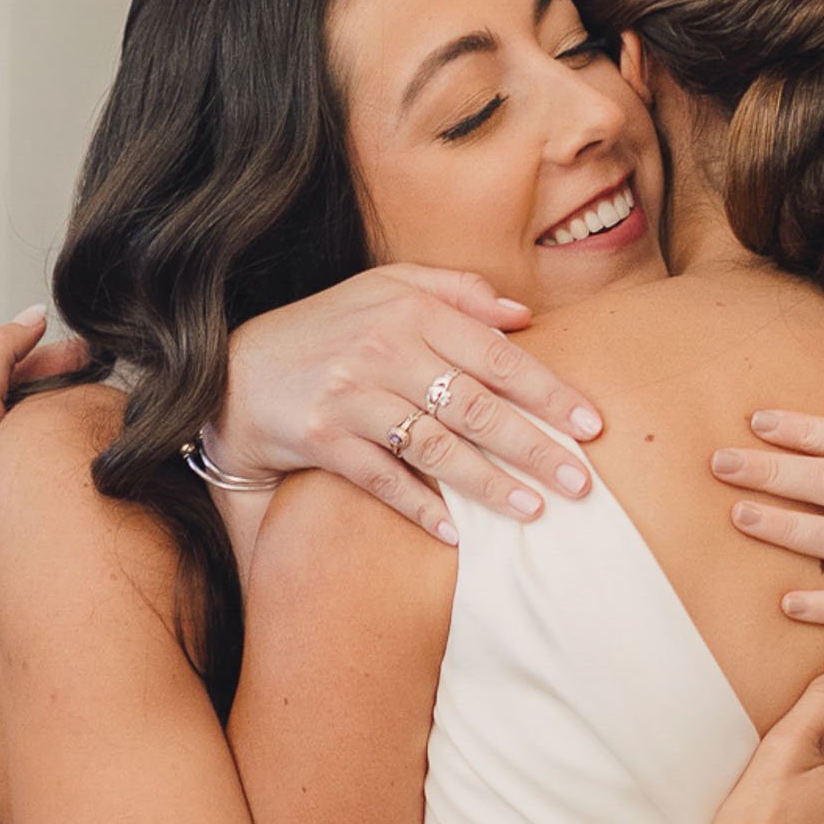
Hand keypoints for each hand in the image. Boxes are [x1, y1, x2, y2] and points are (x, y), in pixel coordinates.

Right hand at [214, 265, 607, 540]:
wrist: (233, 372)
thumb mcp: (383, 290)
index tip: (591, 424)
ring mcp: (351, 396)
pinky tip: (456, 533)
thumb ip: (454, 293)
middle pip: (475, 405)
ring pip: (435, 446)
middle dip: (533, 446)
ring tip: (532, 511)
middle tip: (580, 481)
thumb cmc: (323, 332)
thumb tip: (523, 316)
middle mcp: (383, 349)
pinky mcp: (322, 439)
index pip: (495, 355)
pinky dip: (420, 507)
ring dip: (488, 484)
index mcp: (409, 308)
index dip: (548, 391)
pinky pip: (383, 479)